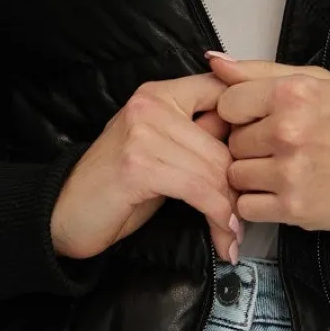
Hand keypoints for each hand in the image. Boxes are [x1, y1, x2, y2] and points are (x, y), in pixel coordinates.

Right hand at [50, 71, 243, 263]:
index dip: (253, 126)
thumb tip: (255, 152)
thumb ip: (199, 141)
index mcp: (160, 93)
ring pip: (215, 169)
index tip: (266, 165)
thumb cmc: (116, 189)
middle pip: (225, 141)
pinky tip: (222, 237)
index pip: (225, 93)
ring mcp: (144, 131)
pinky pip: (198, 189)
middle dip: (240, 187)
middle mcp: (152, 103)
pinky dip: (216, 217)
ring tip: (233, 235)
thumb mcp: (162, 153)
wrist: (63, 213)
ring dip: (230, 211)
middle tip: (246, 221)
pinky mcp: (139, 164)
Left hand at [201, 52, 329, 234]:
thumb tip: (213, 61)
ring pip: (235, 176)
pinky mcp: (293, 208)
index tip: (261, 119)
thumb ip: (259, 71)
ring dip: (252, 176)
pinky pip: (247, 207)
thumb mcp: (315, 81)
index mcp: (292, 94)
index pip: (228, 104)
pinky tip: (281, 191)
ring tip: (281, 169)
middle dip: (249, 145)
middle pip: (231, 142)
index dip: (241, 113)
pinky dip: (259, 203)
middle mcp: (289, 131)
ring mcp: (290, 172)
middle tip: (279, 147)